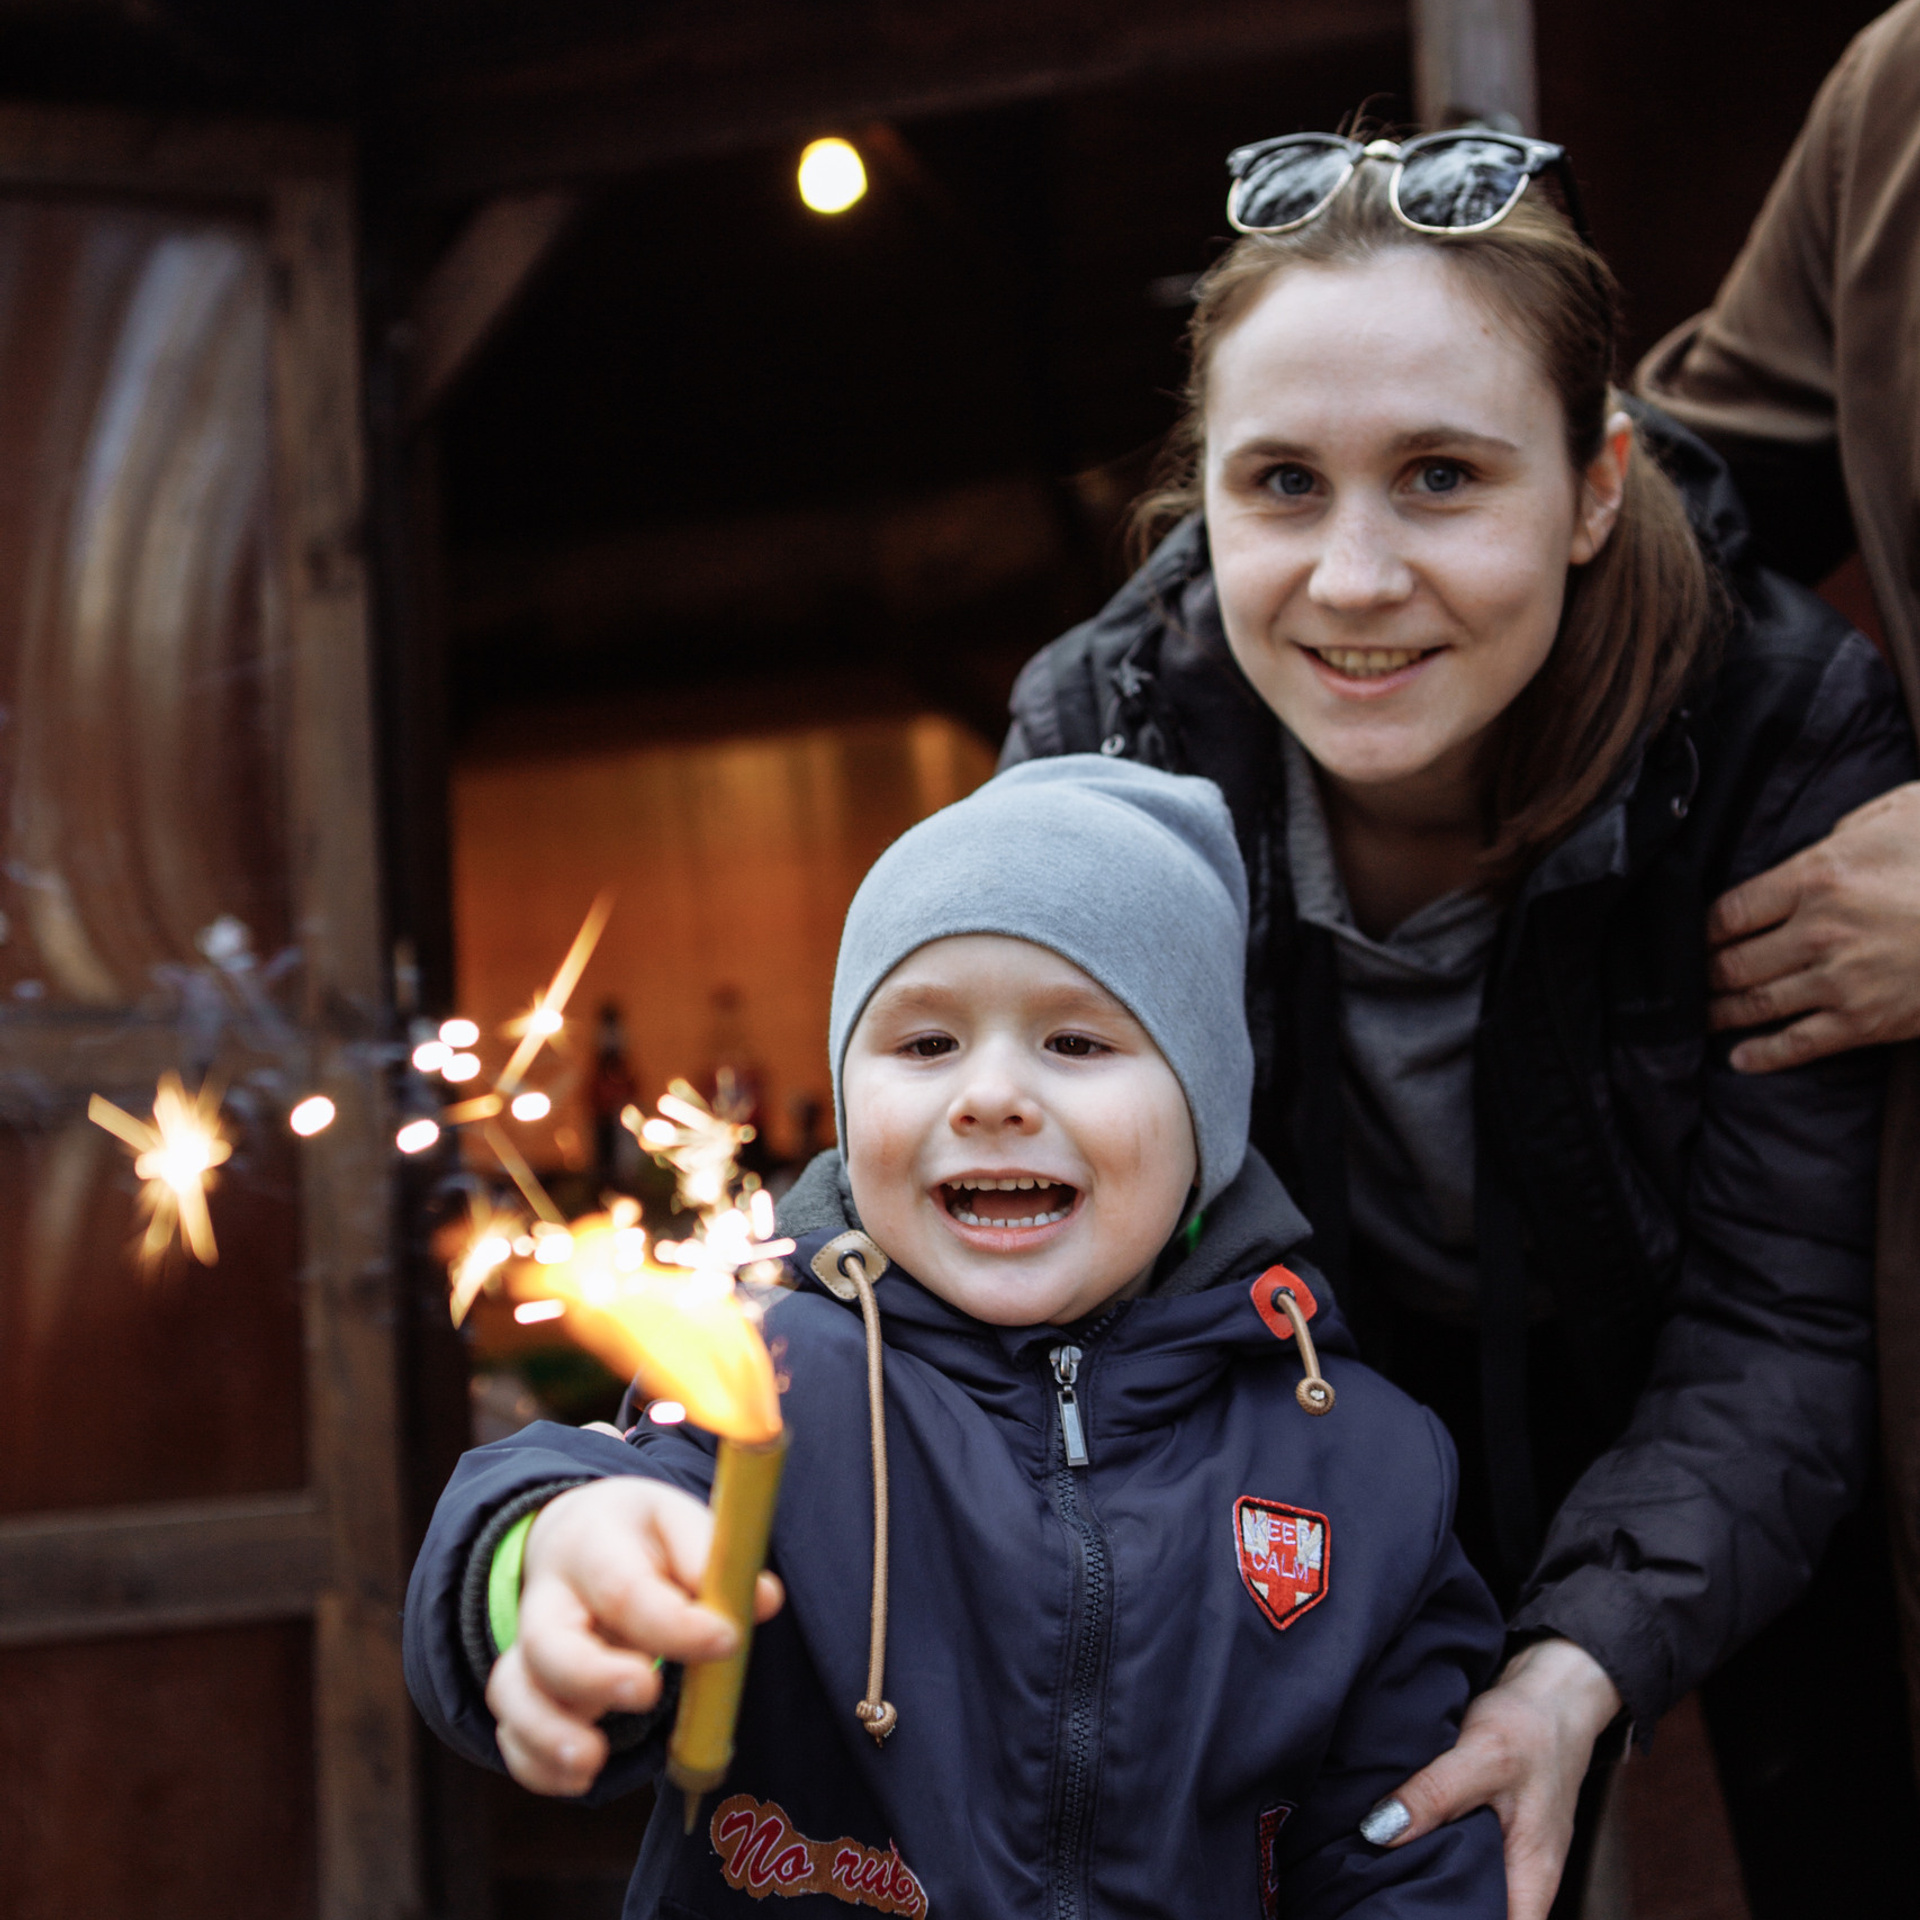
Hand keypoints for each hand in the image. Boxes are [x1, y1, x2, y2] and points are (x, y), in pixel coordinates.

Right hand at [485, 1476, 783, 1795]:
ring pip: (514, 1692)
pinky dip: (536, 1763)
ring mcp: (528, 1646)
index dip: (674, 1623)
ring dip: (549, 1732)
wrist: (582, 1534)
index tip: (727, 1640)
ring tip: (593, 1762)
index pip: (623, 1587)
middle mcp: (549, 1596)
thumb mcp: (679, 1523)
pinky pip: (512, 1732)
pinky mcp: (523, 1688)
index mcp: (593, 1542)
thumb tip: (762, 1599)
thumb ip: (714, 1557)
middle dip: (593, 1676)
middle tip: (648, 1691)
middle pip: (548, 1643)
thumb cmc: (646, 1538)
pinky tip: (579, 1779)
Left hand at [1360, 1638, 1621, 1919]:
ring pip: (1462, 1886)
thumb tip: (1379, 1831)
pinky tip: (1392, 1841)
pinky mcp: (1484, 1828)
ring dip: (1427, 1880)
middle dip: (1436, 1909)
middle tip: (1384, 1896)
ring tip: (1378, 1876)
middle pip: (1478, 1914)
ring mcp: (1504, 1852)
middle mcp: (1522, 1875)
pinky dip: (1426, 1850)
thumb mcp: (1483, 1755)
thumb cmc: (1531, 1725)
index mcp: (1533, 1876)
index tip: (1411, 1915)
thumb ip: (1435, 1794)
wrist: (1551, 1689)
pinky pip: (1454, 1854)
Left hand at [1708, 781, 1919, 1071]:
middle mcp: (1819, 931)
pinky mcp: (1866, 1020)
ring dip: (1720, 1013)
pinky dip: (1762, 1055)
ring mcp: (1840, 980)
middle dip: (1702, 973)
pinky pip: (1798, 1044)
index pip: (1729, 910)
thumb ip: (1844, 829)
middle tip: (1689, 978)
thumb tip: (1816, 842)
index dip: (1702, 929)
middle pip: (1731, 962)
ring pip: (1753, 1004)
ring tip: (1700, 1015)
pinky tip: (1740, 1059)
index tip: (1693, 936)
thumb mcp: (1898, 814)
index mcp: (1818, 876)